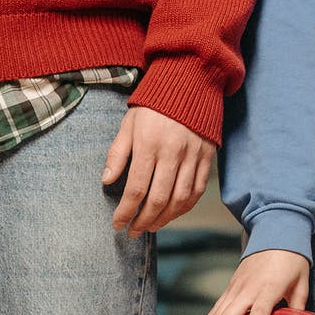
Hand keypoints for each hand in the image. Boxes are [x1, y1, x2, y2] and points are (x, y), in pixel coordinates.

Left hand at [103, 107, 215, 236]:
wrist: (190, 84)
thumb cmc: (153, 106)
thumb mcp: (128, 124)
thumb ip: (117, 153)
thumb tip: (107, 181)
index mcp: (149, 144)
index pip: (136, 188)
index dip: (125, 211)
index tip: (117, 223)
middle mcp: (173, 153)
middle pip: (158, 199)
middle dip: (143, 221)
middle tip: (133, 231)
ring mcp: (192, 156)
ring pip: (180, 199)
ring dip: (164, 219)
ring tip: (150, 226)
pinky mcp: (206, 158)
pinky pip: (197, 191)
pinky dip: (184, 207)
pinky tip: (171, 214)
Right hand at [191, 249, 311, 314]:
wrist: (275, 233)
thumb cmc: (292, 261)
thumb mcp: (301, 284)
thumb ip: (297, 308)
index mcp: (269, 289)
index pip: (258, 314)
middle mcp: (248, 289)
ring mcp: (235, 287)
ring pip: (217, 313)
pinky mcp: (230, 287)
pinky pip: (214, 308)